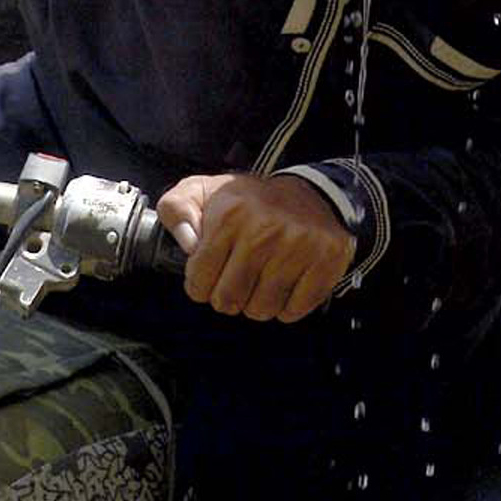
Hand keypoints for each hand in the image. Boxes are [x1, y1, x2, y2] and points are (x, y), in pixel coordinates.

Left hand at [157, 172, 354, 321]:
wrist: (312, 193)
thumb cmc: (253, 201)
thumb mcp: (203, 191)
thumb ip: (176, 210)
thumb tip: (186, 244)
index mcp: (230, 215)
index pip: (198, 280)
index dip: (199, 284)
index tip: (209, 276)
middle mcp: (263, 232)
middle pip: (228, 300)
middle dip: (227, 297)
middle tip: (236, 281)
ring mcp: (297, 248)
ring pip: (261, 310)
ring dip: (257, 303)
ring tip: (261, 281)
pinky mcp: (325, 261)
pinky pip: (294, 310)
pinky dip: (287, 307)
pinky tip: (285, 285)